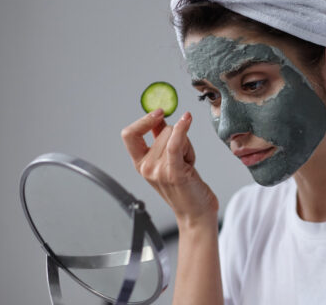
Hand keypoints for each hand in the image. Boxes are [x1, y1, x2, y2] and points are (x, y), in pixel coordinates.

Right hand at [121, 109, 218, 225]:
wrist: (196, 213)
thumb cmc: (186, 187)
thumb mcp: (167, 161)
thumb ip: (160, 138)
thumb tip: (159, 116)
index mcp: (140, 164)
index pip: (130, 134)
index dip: (143, 120)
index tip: (158, 112)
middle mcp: (146, 167)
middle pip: (162, 130)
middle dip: (178, 137)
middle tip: (184, 157)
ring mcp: (158, 171)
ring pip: (174, 134)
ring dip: (187, 144)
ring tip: (188, 163)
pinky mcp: (174, 172)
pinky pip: (176, 143)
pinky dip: (182, 129)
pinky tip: (187, 119)